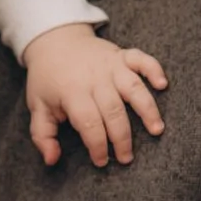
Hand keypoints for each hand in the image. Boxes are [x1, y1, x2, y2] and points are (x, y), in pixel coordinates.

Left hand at [25, 25, 168, 169]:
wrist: (54, 39)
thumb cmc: (47, 78)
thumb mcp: (37, 106)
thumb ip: (42, 136)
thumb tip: (52, 160)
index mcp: (72, 92)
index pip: (89, 124)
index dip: (97, 146)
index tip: (101, 161)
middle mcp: (94, 79)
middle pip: (113, 111)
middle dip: (122, 138)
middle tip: (126, 158)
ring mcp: (110, 65)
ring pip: (133, 88)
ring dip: (147, 109)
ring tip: (156, 130)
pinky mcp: (121, 55)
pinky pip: (142, 59)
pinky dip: (154, 69)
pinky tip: (163, 85)